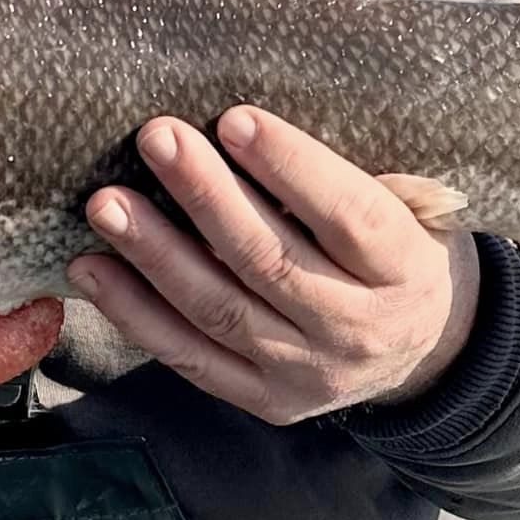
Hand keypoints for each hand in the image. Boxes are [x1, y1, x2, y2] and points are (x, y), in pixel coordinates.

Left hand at [66, 107, 478, 424]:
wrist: (427, 349)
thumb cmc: (398, 245)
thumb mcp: (407, 205)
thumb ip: (342, 172)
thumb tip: (242, 120)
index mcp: (402, 267)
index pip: (348, 215)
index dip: (290, 167)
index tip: (233, 118)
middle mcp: (356, 328)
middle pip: (270, 261)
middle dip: (204, 196)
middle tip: (155, 137)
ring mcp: (307, 374)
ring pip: (220, 310)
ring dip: (155, 253)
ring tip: (106, 204)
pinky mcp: (266, 401)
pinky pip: (190, 358)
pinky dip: (136, 314)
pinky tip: (91, 271)